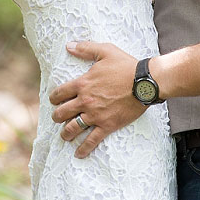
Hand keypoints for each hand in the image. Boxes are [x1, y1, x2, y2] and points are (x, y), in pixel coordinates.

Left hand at [49, 41, 143, 157]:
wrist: (145, 82)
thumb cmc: (126, 66)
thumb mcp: (105, 51)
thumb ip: (85, 48)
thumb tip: (69, 45)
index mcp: (83, 83)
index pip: (60, 93)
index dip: (54, 98)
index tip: (54, 101)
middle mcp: (85, 101)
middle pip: (62, 113)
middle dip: (57, 116)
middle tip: (58, 118)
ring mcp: (95, 115)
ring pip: (73, 128)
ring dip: (66, 133)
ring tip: (65, 136)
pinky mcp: (107, 125)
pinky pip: (92, 140)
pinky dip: (84, 149)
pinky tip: (79, 154)